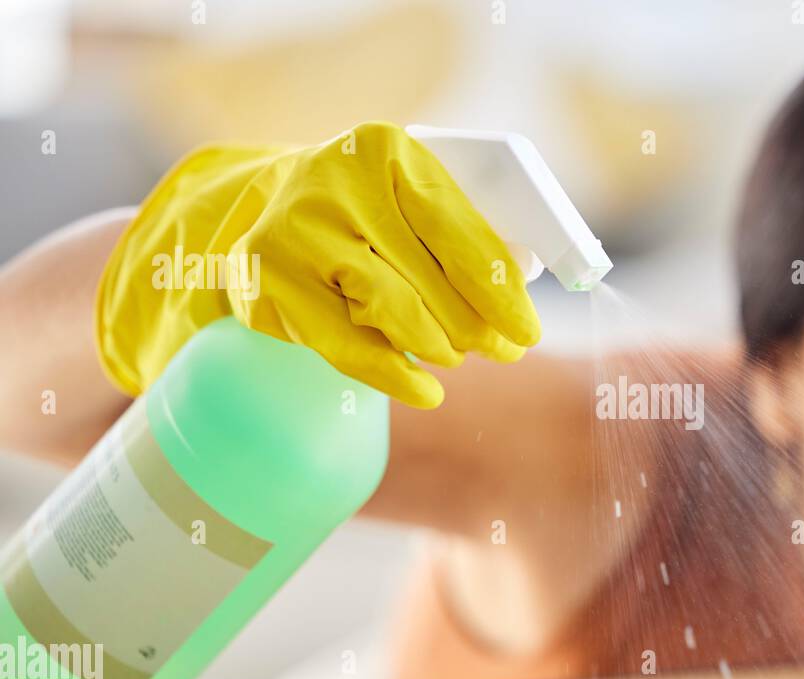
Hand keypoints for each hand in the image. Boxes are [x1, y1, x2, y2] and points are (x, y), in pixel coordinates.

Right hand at [96, 121, 539, 407]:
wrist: (265, 209)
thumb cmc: (364, 212)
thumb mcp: (407, 200)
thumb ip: (458, 236)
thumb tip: (518, 295)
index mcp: (387, 150)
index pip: (460, 234)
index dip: (501, 292)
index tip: (527, 330)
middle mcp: (338, 184)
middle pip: (433, 280)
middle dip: (478, 327)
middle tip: (504, 351)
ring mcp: (297, 231)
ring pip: (394, 311)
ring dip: (440, 346)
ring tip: (459, 358)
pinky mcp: (268, 279)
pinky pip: (348, 346)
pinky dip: (394, 375)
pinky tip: (426, 391)